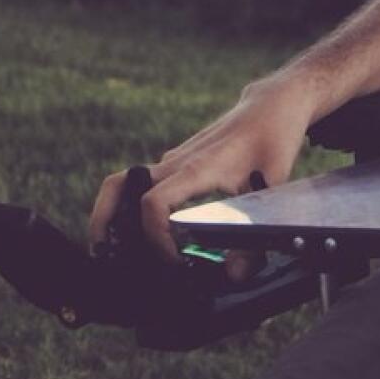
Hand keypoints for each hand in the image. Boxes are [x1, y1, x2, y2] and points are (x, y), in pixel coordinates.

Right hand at [88, 75, 314, 276]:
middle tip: (107, 257)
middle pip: (120, 187)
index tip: (175, 260)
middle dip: (105, 223)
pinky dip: (131, 204)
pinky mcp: (178, 161)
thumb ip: (255, 234)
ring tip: (109, 246)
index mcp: (198, 167)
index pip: (153, 203)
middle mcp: (177, 162)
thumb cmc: (275, 138)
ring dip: (110, 211)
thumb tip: (234, 275)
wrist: (275, 103)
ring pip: (125, 181)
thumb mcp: (274, 186)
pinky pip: (143, 182)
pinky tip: (145, 230)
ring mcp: (174, 159)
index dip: (155, 237)